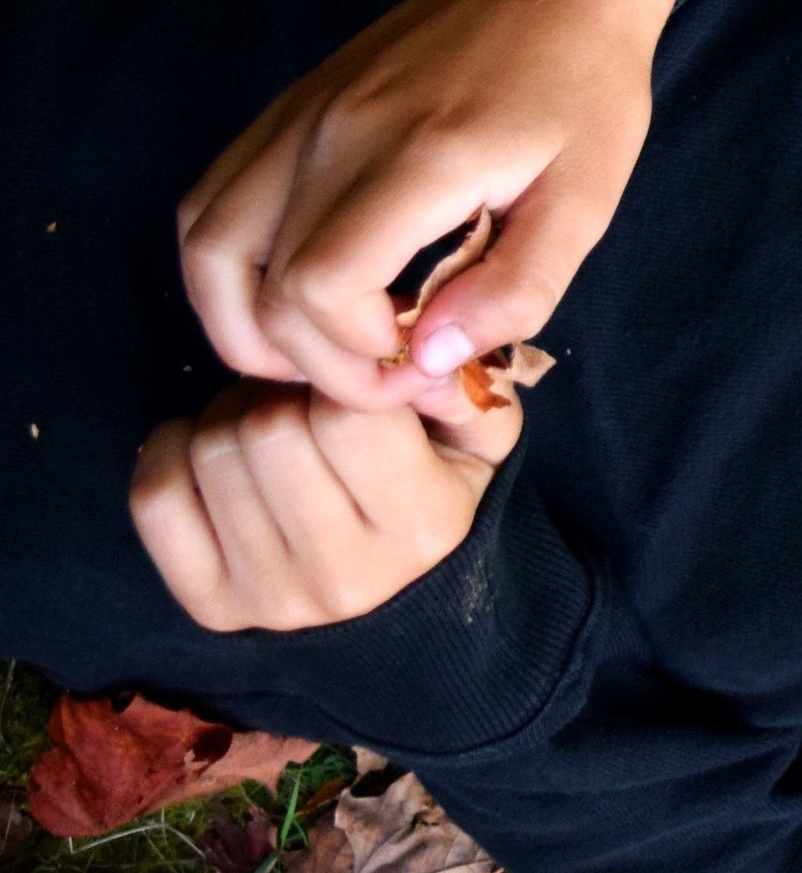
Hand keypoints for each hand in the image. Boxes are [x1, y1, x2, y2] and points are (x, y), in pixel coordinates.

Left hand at [132, 378, 523, 632]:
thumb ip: (467, 390)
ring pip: (211, 454)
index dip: (342, 377)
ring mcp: (269, 597)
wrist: (405, 612)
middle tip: (302, 396)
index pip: (349, 416)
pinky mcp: (211, 605)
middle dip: (281, 392)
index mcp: (422, 527)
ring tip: (267, 421)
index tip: (352, 381)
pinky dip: (171, 449)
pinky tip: (209, 449)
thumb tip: (419, 353)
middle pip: (269, 432)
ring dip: (232, 414)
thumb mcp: (483, 442)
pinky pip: (155, 498)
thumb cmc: (442, 500)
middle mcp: (344, 575)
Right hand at [178, 0, 679, 412]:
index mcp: (419, 154)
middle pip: (255, 286)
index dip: (355, 357)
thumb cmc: (585, 83)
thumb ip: (518, 286)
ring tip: (324, 349)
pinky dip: (227, 267)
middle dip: (312, 361)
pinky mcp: (287, 108)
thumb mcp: (588, 195)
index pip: (319, 288)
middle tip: (388, 370)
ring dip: (243, 323)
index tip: (421, 366)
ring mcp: (299, 115)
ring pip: (206, 246)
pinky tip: (290, 293)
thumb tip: (433, 360)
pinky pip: (212, 201)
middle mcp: (336, 132)